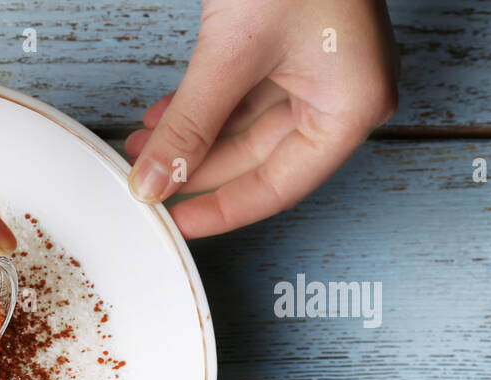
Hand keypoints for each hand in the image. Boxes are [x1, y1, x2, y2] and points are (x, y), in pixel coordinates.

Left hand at [124, 0, 397, 237]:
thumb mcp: (231, 54)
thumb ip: (189, 125)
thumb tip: (154, 180)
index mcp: (351, 106)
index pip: (279, 185)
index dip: (221, 208)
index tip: (176, 223)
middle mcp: (340, 93)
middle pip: (257, 158)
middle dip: (194, 168)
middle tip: (145, 183)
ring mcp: (316, 69)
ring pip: (242, 126)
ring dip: (190, 138)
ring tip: (139, 149)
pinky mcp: (289, 46)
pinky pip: (240, 93)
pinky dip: (200, 107)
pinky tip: (161, 120)